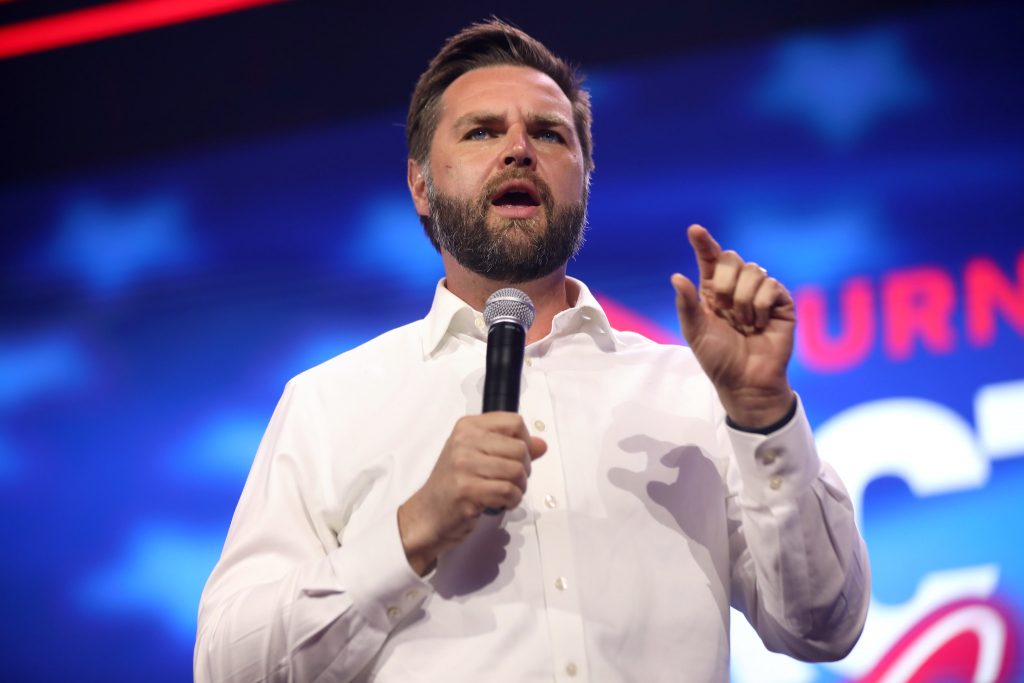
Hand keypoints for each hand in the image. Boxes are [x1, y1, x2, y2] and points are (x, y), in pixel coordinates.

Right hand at [398, 413, 546, 574]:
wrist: (427, 514)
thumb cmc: (453, 484)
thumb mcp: (478, 457)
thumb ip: (510, 448)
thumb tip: (541, 445)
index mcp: (468, 427)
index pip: (514, 422)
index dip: (525, 441)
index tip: (518, 456)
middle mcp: (464, 441)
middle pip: (519, 448)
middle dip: (524, 469)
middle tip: (512, 480)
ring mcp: (464, 466)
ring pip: (516, 471)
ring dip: (519, 487)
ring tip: (507, 492)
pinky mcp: (467, 490)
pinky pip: (508, 491)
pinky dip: (512, 500)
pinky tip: (502, 502)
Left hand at [671, 224, 795, 427]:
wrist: (745, 381)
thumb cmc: (718, 358)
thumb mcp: (695, 331)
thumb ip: (686, 304)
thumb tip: (676, 276)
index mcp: (713, 291)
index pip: (709, 259)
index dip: (703, 243)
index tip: (694, 230)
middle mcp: (737, 287)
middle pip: (731, 259)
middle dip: (724, 282)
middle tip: (724, 309)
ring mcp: (760, 293)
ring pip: (753, 270)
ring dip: (743, 300)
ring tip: (744, 323)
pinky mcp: (781, 302)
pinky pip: (771, 285)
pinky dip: (761, 306)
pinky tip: (760, 324)